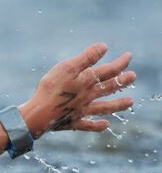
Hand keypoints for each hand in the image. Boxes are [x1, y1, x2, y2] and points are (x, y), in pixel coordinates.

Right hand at [19, 43, 135, 138]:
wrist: (39, 114)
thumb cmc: (51, 89)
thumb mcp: (67, 68)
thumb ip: (86, 58)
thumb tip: (104, 46)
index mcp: (87, 81)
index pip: (109, 70)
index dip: (121, 63)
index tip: (129, 56)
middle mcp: (88, 96)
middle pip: (109, 87)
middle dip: (122, 81)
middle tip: (133, 76)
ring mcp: (81, 110)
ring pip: (104, 107)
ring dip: (118, 104)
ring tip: (131, 102)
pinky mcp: (72, 122)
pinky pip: (87, 125)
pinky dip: (97, 125)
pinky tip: (106, 125)